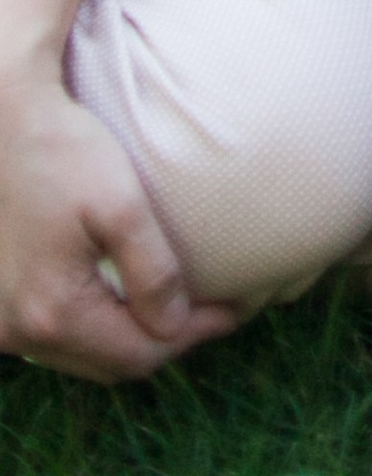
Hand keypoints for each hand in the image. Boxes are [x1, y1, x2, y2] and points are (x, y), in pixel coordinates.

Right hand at [0, 65, 236, 380]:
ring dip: (131, 337)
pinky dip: (99, 327)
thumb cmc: (63, 151)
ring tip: (178, 307)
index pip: (138, 353)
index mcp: (53, 312)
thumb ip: (152, 271)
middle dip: (165, 341)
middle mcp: (20, 331)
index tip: (234, 310)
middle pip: (109, 364)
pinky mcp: (0, 307)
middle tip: (211, 311)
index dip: (192, 335)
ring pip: (83, 355)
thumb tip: (177, 322)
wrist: (6, 121)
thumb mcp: (121, 205)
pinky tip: (126, 299)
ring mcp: (4, 323)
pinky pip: (58, 338)